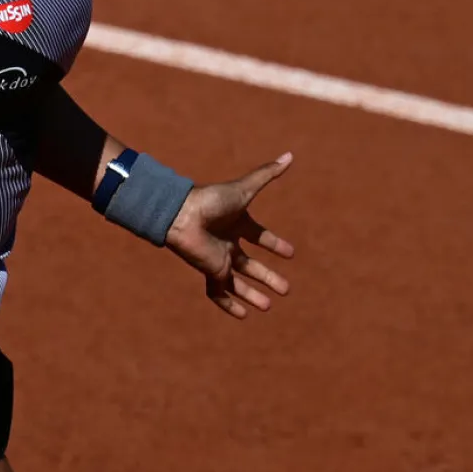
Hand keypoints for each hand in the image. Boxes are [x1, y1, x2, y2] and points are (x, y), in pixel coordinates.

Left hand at [165, 153, 295, 318]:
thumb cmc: (211, 199)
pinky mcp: (210, 270)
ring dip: (253, 294)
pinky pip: (218, 292)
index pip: (259, 236)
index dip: (274, 244)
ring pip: (238, 282)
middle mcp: (228, 242)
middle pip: (251, 264)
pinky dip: (228, 304)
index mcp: (237, 223)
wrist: (182, 213)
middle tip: (287, 289)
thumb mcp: (244, 188)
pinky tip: (243, 316)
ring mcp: (219, 258)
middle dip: (268, 277)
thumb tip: (290, 155)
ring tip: (269, 306)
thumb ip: (267, 174)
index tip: (290, 253)